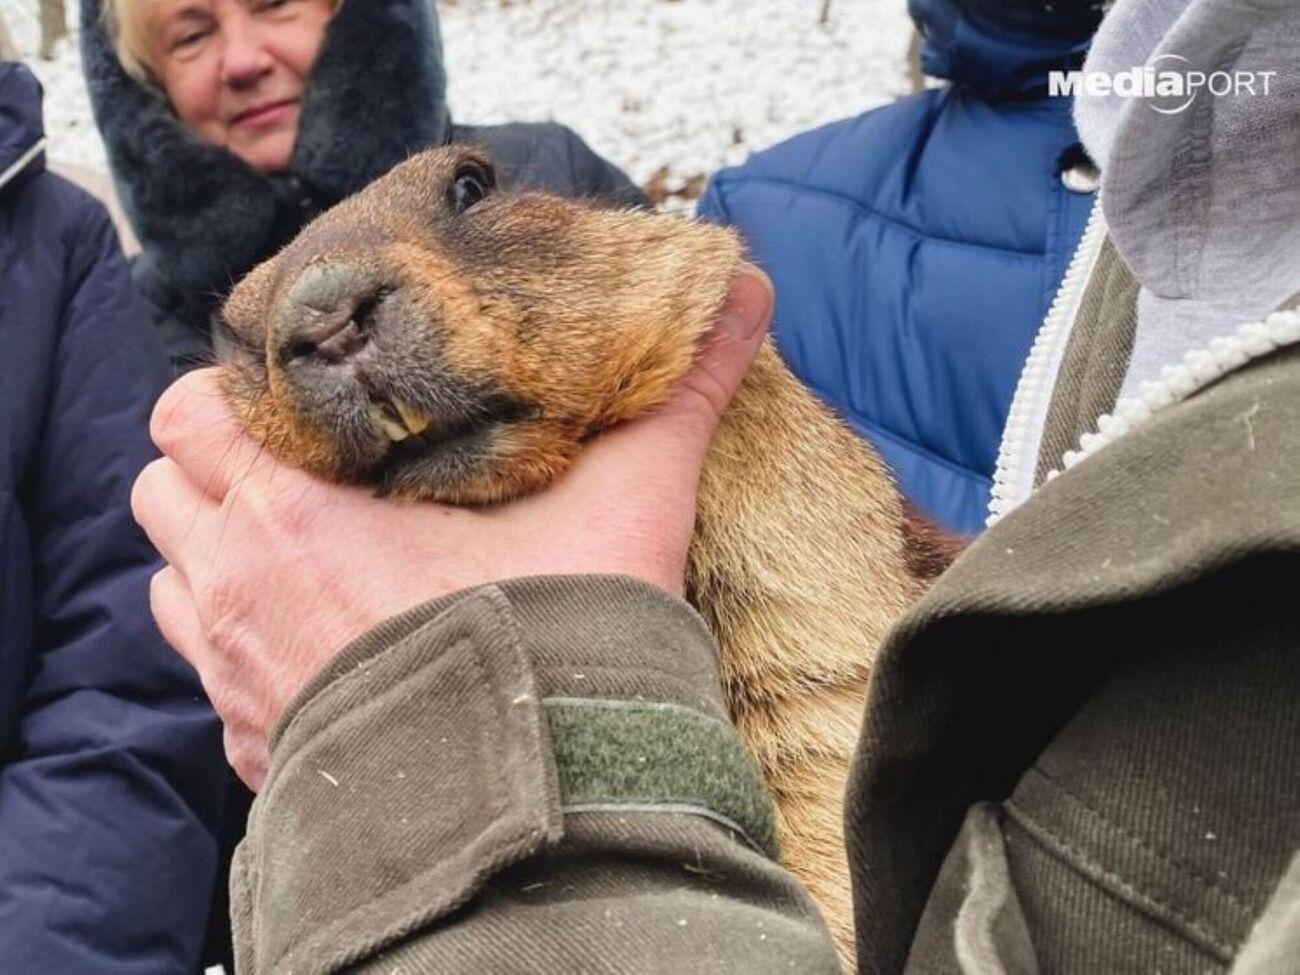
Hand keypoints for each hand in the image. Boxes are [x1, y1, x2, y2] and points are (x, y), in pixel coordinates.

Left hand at [132, 265, 772, 789]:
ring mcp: (236, 672)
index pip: (191, 409)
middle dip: (220, 471)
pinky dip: (242, 646)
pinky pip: (207, 675)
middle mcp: (240, 585)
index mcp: (297, 505)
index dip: (236, 394)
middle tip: (307, 473)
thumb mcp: (629, 497)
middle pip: (165, 487)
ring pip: (173, 580)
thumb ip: (680, 390)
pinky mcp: (254, 747)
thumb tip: (746, 288)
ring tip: (308, 555)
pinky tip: (323, 640)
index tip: (301, 400)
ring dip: (220, 557)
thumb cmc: (565, 635)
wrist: (541, 796)